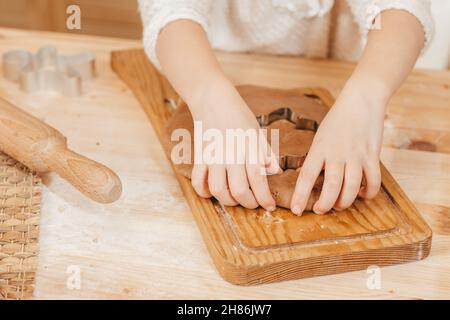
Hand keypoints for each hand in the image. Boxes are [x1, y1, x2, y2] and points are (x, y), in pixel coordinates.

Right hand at [189, 79, 279, 210]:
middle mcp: (231, 154)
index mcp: (249, 148)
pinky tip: (212, 193)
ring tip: (235, 200)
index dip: (265, 198)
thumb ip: (266, 153)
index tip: (270, 206)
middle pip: (239, 191)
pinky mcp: (200, 156)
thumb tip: (274, 172)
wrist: (212, 98)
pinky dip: (204, 192)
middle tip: (253, 204)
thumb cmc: (238, 114)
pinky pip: (199, 181)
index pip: (258, 181)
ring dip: (228, 201)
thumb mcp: (257, 131)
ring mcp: (214, 156)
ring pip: (219, 190)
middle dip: (249, 203)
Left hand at [290, 85, 385, 214]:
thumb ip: (317, 158)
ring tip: (339, 205)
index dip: (301, 196)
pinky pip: (373, 181)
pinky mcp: (373, 155)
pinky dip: (368, 193)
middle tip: (321, 210)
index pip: (306, 176)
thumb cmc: (337, 120)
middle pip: (330, 187)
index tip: (297, 210)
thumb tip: (312, 181)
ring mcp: (356, 155)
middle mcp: (337, 153)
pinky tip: (361, 194)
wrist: (361, 100)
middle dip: (325, 205)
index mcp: (319, 148)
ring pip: (351, 188)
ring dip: (344, 202)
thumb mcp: (320, 137)